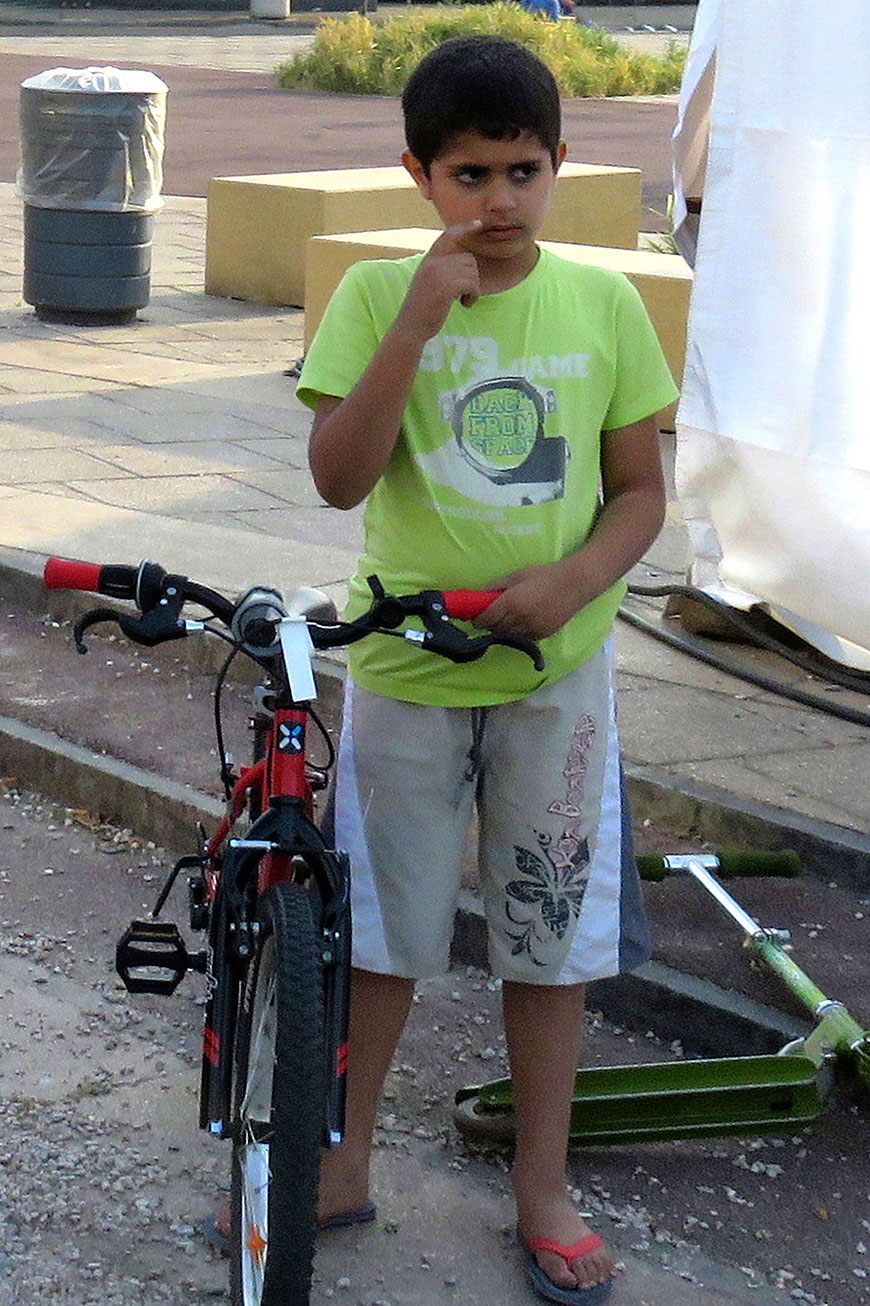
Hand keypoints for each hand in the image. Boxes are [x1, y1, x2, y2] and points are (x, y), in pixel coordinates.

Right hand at [395, 221, 481, 341]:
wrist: (410, 327)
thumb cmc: (422, 311)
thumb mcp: (428, 283)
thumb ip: (440, 270)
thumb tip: (463, 263)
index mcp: (428, 261)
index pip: (447, 236)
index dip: (464, 228)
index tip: (478, 223)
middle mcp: (433, 263)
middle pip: (468, 259)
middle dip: (472, 278)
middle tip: (464, 295)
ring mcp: (438, 273)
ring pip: (472, 271)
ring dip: (473, 288)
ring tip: (463, 301)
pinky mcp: (446, 286)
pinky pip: (472, 283)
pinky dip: (473, 296)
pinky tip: (464, 305)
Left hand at [472, 563, 587, 639]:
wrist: (575, 584)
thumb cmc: (544, 575)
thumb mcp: (517, 575)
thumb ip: (496, 586)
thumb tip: (480, 596)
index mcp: (511, 601)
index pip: (486, 619)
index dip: (477, 620)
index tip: (475, 617)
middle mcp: (520, 619)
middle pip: (495, 629)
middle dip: (489, 624)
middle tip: (489, 617)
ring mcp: (532, 629)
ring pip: (508, 636)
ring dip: (502, 630)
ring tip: (505, 619)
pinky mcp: (542, 635)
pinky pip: (522, 638)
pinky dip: (517, 633)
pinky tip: (521, 622)